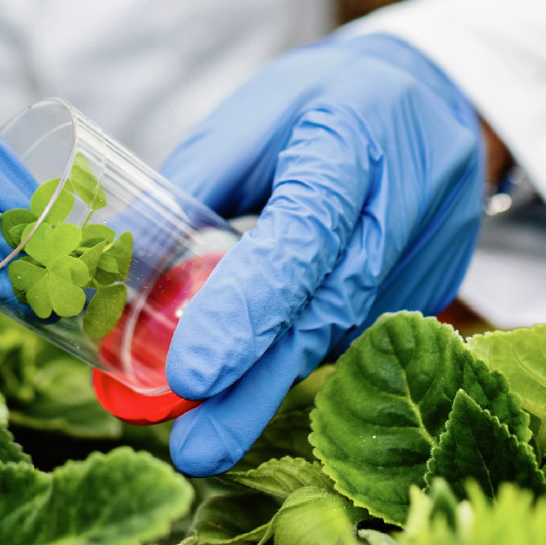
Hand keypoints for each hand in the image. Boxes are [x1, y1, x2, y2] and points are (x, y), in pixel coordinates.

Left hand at [159, 33, 485, 474]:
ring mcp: (425, 260)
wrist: (436, 94)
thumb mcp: (249, 121)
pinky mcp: (429, 293)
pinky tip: (252, 384)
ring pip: (335, 336)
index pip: (298, 239)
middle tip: (192, 450)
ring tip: (201, 433)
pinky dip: (295, 359)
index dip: (245, 310)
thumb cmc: (321, 103)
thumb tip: (110, 264)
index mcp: (348, 146)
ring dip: (267, 386)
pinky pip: (351, 336)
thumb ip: (187, 192)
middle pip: (321, 312)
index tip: (191, 375)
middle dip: (254, 389)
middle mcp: (399, 211)